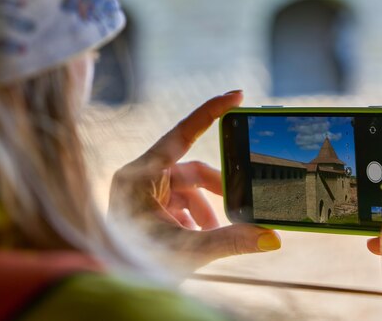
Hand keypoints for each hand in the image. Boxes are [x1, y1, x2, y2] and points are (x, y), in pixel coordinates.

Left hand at [109, 91, 280, 268]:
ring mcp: (142, 192)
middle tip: (242, 203)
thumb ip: (229, 241)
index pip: (182, 134)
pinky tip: (200, 237)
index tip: (237, 96)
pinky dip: (195, 219)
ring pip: (188, 190)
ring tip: (214, 234)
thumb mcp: (185, 250)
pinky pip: (180, 203)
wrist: (111, 285)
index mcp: (139, 175)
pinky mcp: (146, 207)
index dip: (211, 112)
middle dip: (217, 191)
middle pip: (191, 170)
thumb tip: (270, 237)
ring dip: (206, 211)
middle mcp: (139, 178)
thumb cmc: (134, 266)